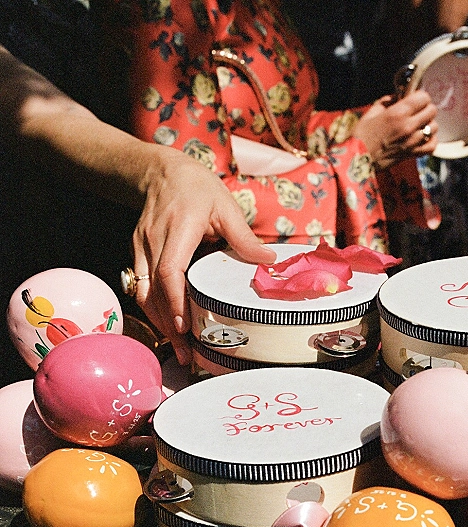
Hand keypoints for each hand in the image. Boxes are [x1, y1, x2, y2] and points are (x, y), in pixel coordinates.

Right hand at [130, 148, 274, 364]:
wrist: (160, 171)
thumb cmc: (197, 188)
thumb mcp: (225, 206)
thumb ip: (244, 237)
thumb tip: (270, 262)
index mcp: (178, 228)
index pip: (170, 270)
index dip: (175, 301)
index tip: (184, 326)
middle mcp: (153, 240)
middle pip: (154, 291)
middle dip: (168, 325)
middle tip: (186, 353)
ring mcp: (140, 247)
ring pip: (143, 293)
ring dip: (158, 323)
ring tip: (178, 348)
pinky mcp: (136, 253)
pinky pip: (141, 288)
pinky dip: (153, 310)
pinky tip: (168, 327)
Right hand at [352, 90, 437, 167]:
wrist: (357, 160)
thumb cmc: (361, 135)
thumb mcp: (372, 112)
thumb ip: (388, 101)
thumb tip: (400, 96)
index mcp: (398, 113)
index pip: (424, 97)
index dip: (420, 97)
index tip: (415, 100)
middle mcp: (408, 126)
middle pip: (432, 111)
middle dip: (425, 109)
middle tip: (417, 112)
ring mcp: (412, 142)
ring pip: (434, 127)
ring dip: (428, 124)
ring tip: (419, 126)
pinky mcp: (412, 154)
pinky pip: (432, 146)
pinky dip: (431, 141)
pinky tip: (423, 138)